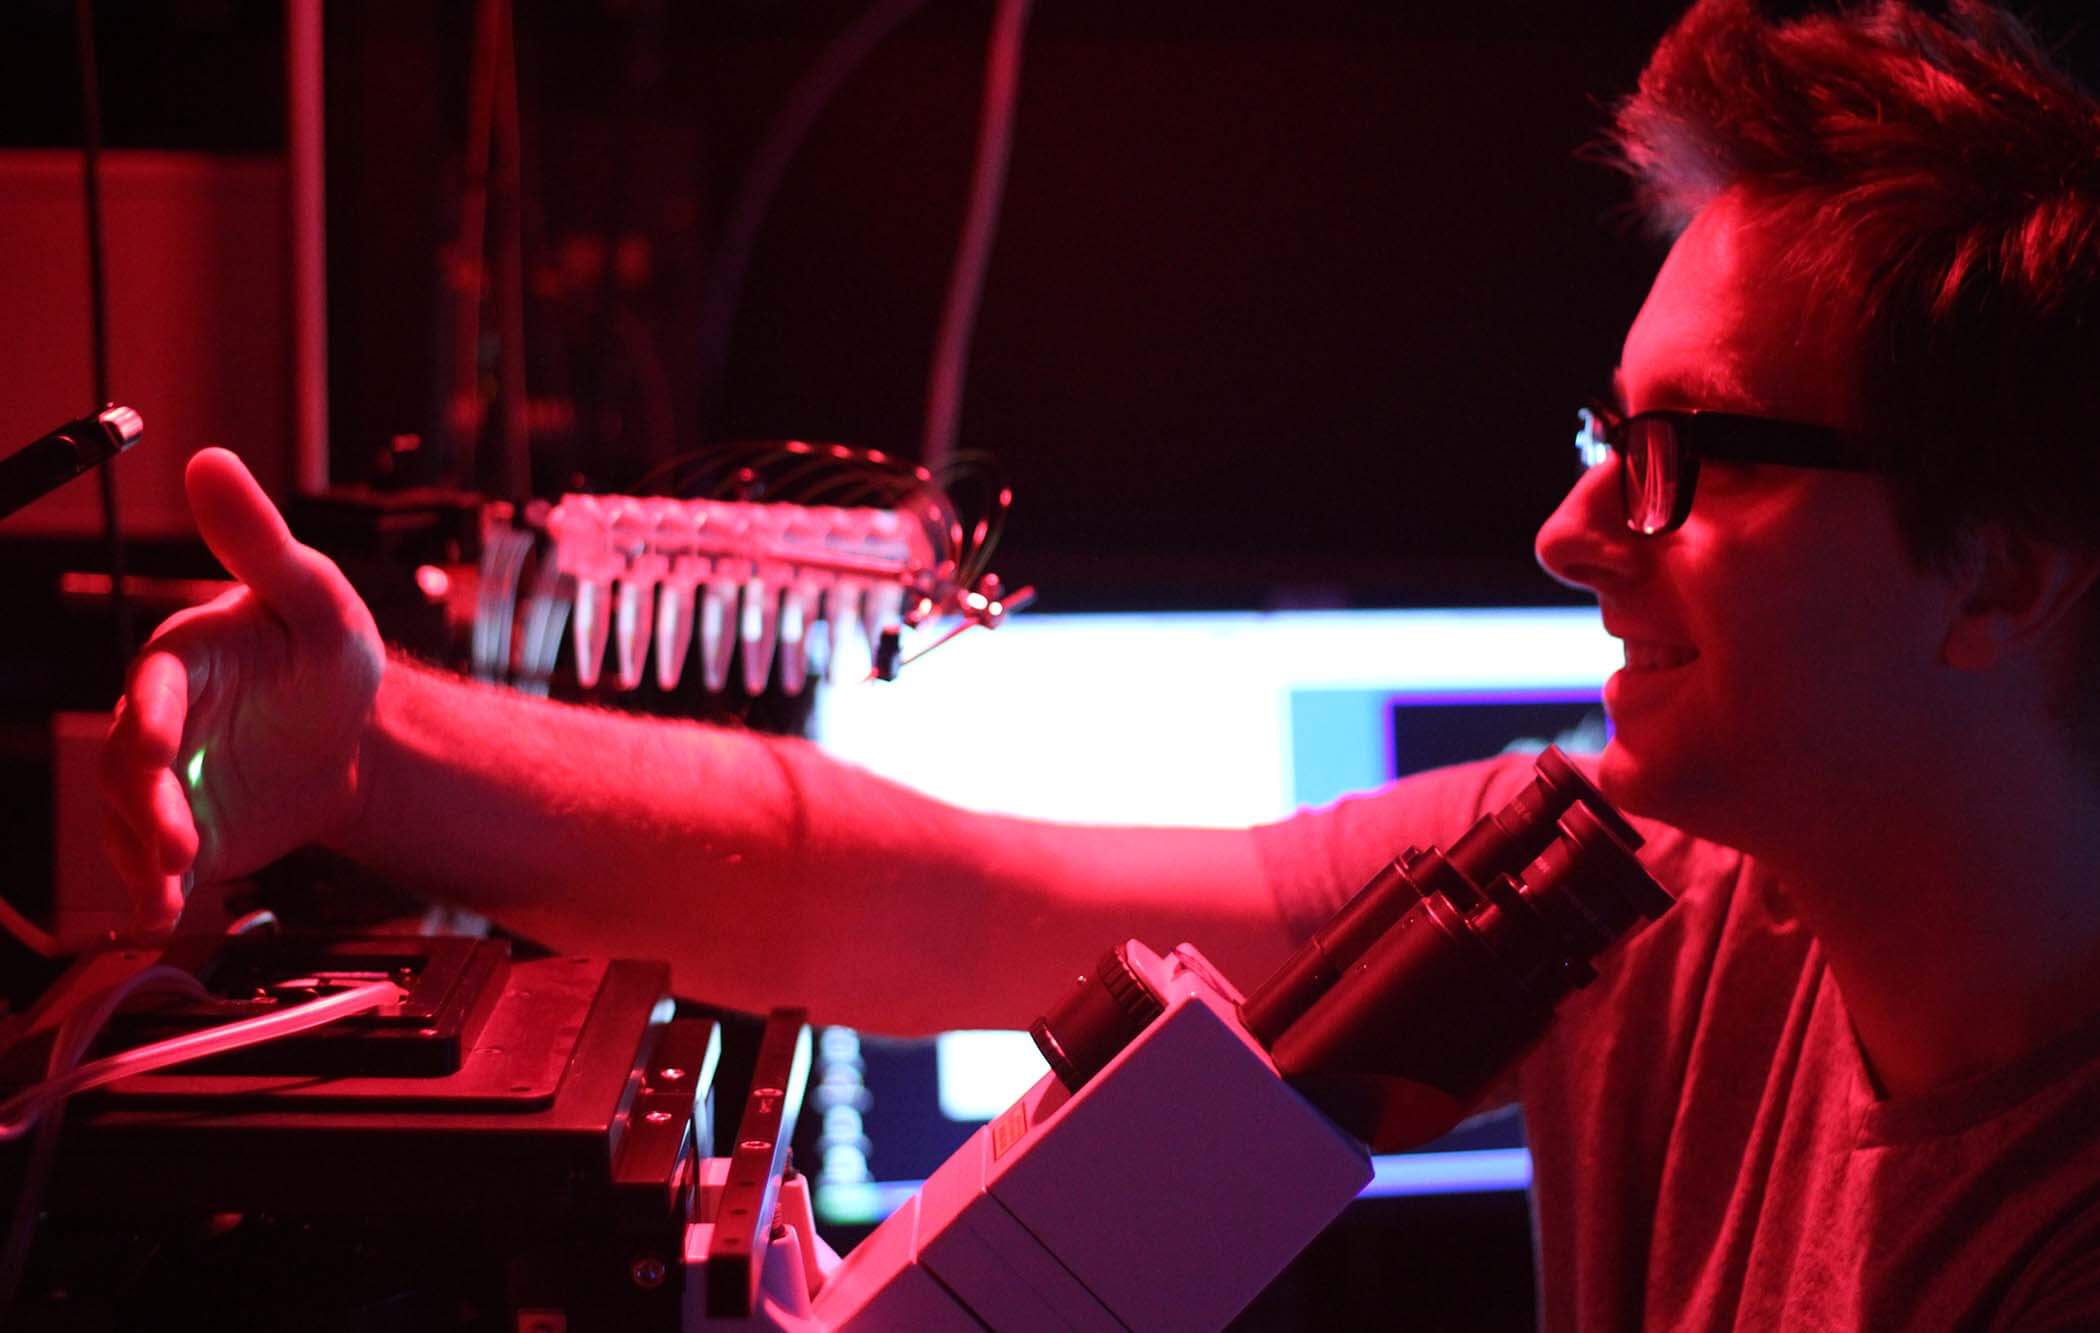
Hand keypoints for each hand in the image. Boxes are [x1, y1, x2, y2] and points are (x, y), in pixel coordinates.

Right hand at [100, 448, 383, 936]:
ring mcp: (167, 781)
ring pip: (132, 820)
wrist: (355, 740)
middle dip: (147, 804)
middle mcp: (159, 721)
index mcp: (184, 659)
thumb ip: (261, 542)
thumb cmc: (328, 657)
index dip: (152, 716)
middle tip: (175, 842)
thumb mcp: (315, 596)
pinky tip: (169, 912)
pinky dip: (159, 890)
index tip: (161, 744)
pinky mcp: (182, 831)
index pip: (154, 686)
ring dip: (145, 856)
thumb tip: (211, 460)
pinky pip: (155, 863)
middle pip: (130, 764)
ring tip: (171, 888)